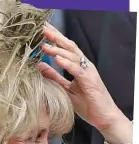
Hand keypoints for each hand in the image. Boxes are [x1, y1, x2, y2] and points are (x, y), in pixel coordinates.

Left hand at [39, 23, 131, 143]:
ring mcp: (88, 72)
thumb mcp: (65, 89)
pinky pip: (77, 70)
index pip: (65, 49)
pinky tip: (57, 58)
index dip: (54, 39)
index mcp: (79, 67)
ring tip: (44, 44)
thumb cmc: (87, 104)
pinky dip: (66, 63)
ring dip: (57, 49)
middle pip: (69, 47)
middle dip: (56, 37)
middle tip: (43, 27)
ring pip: (72, 56)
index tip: (42, 30)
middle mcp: (84, 66)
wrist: (103, 116)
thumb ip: (54, 77)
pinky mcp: (90, 81)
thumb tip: (40, 66)